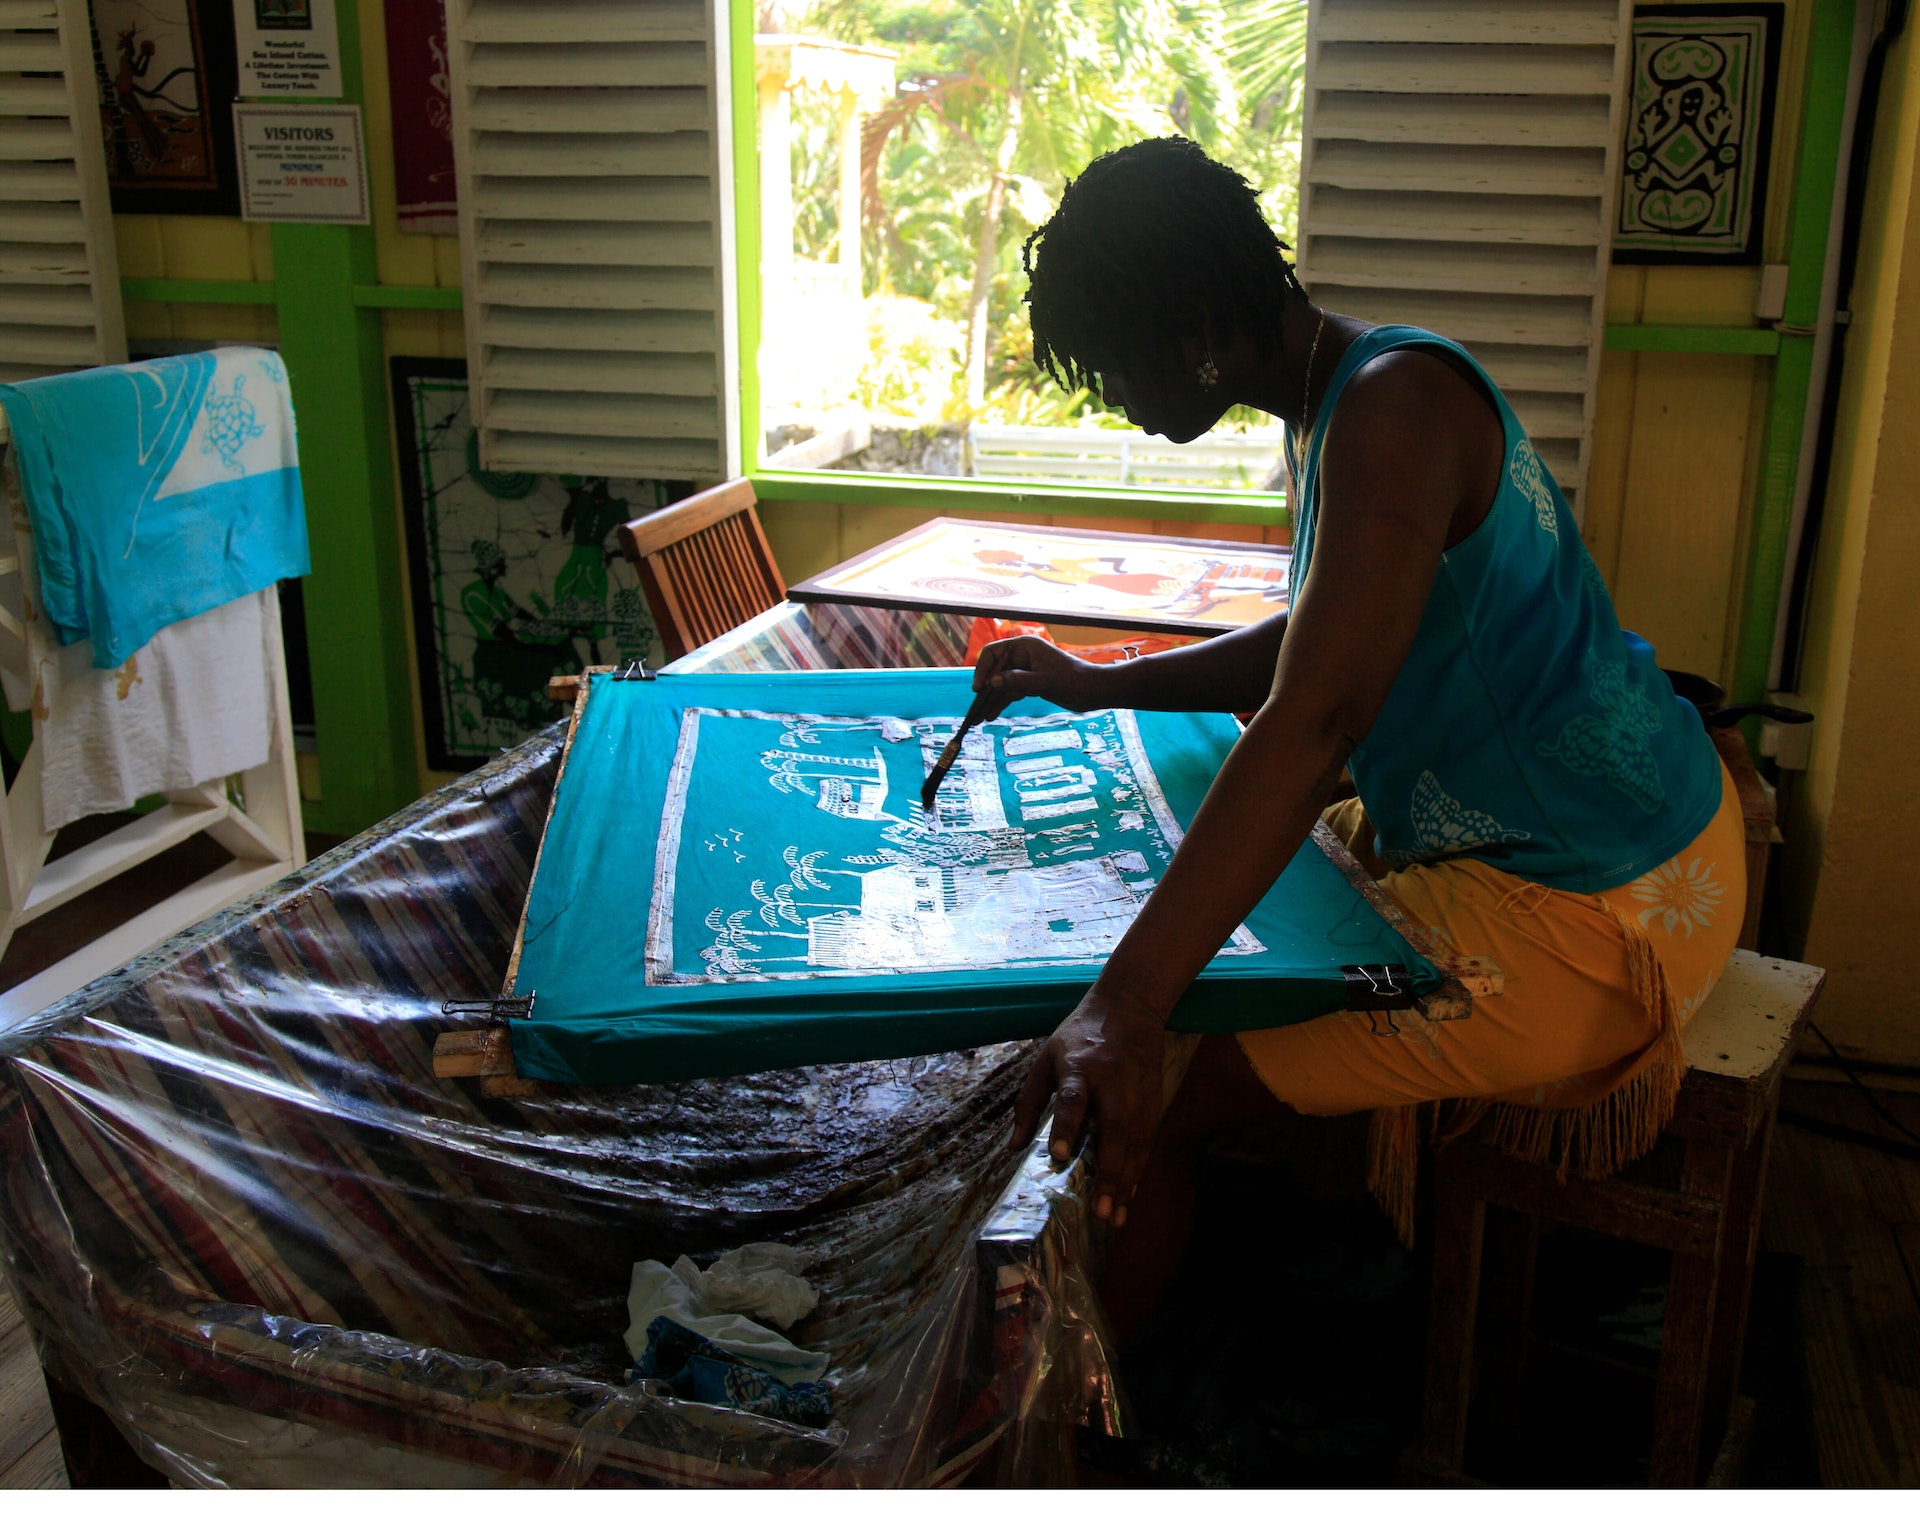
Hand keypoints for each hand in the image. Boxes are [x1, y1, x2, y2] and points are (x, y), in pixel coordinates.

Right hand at [970, 635, 1107, 720]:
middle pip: (994, 671)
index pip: (993, 653)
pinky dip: (1001, 703)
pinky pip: (1010, 692)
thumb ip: (1017, 681)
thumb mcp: (1045, 682)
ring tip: (979, 719)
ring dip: (990, 701)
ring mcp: (1025, 670)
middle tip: (973, 711)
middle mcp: (1022, 656)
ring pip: (1001, 684)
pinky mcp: (1030, 683)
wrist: (1094, 690)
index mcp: (1025, 647)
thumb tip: (991, 683)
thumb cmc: (1074, 681)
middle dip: (984, 691)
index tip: (978, 689)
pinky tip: (991, 716)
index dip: (982, 670)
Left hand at [1012, 984, 1166, 1226]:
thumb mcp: (1045, 1057)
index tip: (1056, 1156)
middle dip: (1109, 1172)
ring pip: (1136, 1142)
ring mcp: (1137, 1092)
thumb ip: (1028, 1101)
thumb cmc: (1079, 1035)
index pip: (1071, 1099)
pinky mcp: (1154, 1099)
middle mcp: (1112, 1081)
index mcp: (1078, 1066)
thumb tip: (1013, 1147)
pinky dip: (1139, 1170)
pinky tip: (1130, 1196)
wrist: (1130, 1005)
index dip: (1065, 1127)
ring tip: (1116, 1217)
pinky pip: (1147, 1141)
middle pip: (1114, 1130)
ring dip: (1127, 1181)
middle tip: (1101, 1211)